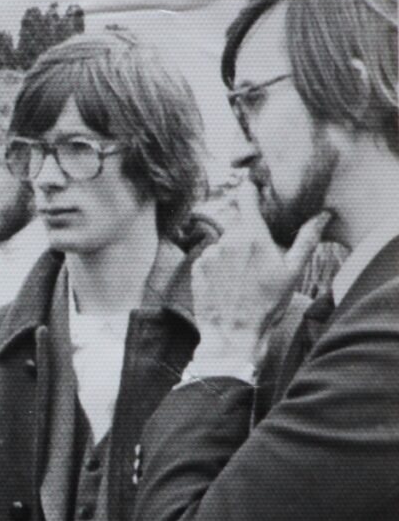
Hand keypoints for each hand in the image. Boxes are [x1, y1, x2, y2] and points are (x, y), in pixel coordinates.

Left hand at [191, 182, 329, 367]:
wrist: (234, 334)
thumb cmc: (267, 304)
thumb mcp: (293, 272)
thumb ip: (307, 239)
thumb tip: (322, 215)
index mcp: (252, 235)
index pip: (246, 197)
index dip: (250, 189)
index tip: (253, 186)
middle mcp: (226, 240)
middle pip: (238, 227)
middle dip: (248, 237)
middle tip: (258, 262)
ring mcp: (208, 254)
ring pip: (223, 244)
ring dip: (232, 254)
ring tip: (243, 279)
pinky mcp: (196, 269)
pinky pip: (209, 260)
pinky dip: (218, 267)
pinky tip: (228, 285)